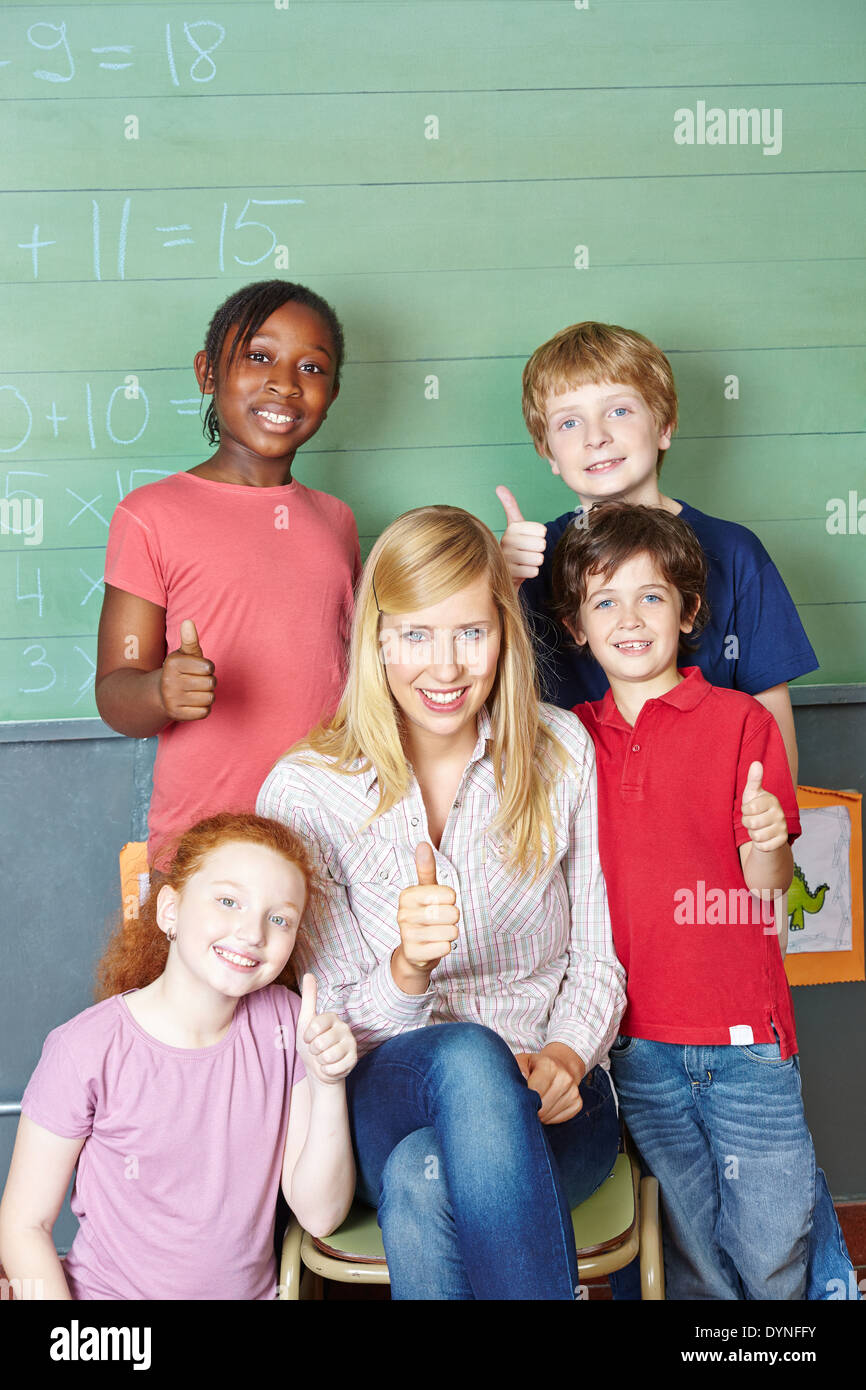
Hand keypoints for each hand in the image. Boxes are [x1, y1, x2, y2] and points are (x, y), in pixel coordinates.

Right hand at [160, 619, 216, 720]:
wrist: (160, 695)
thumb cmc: (180, 671)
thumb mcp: (184, 654)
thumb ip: (190, 639)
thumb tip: (188, 621)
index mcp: (173, 663)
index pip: (209, 667)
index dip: (208, 668)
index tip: (199, 668)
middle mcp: (169, 681)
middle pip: (211, 683)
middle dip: (209, 682)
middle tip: (198, 681)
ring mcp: (172, 699)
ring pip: (209, 698)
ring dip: (207, 695)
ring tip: (196, 692)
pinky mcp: (177, 715)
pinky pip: (205, 712)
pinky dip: (204, 708)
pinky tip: (194, 703)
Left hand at [296, 974, 356, 1083]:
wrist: (318, 1068)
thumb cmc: (310, 1044)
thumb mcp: (305, 1021)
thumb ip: (309, 998)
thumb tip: (309, 974)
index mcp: (332, 1017)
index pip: (315, 1025)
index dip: (307, 1036)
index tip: (308, 1038)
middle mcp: (344, 1027)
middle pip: (320, 1042)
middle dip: (314, 1050)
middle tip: (317, 1050)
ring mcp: (351, 1044)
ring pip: (328, 1056)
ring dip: (321, 1061)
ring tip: (324, 1057)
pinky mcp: (354, 1059)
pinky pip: (335, 1067)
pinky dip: (328, 1070)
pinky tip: (330, 1066)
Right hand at [395, 843, 458, 973]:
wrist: (413, 951)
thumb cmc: (424, 915)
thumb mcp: (426, 891)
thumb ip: (426, 869)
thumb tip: (422, 844)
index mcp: (407, 895)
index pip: (450, 894)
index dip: (451, 901)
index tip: (440, 904)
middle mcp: (403, 914)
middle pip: (452, 914)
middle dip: (453, 919)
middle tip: (440, 922)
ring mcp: (406, 935)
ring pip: (451, 932)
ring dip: (450, 934)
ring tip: (437, 933)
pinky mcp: (413, 954)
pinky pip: (445, 948)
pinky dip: (445, 948)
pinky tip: (434, 946)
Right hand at [496, 486, 546, 585]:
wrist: (502, 570)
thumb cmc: (513, 546)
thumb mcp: (513, 525)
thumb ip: (510, 506)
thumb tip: (499, 487)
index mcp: (512, 527)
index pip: (541, 530)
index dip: (539, 536)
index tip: (528, 539)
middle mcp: (507, 540)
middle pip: (541, 545)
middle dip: (537, 550)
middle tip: (527, 551)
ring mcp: (508, 558)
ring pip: (538, 558)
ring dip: (534, 562)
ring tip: (524, 561)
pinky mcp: (510, 573)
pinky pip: (534, 571)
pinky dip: (530, 572)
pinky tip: (521, 570)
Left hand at [514, 1043, 584, 1123]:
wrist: (562, 1064)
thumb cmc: (537, 1065)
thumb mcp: (523, 1060)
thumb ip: (517, 1068)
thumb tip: (518, 1081)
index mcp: (549, 1066)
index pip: (535, 1092)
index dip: (524, 1100)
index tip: (518, 1099)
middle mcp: (564, 1078)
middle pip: (542, 1107)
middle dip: (531, 1109)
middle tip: (526, 1104)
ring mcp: (573, 1091)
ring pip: (549, 1115)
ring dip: (540, 1115)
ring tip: (536, 1104)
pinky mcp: (578, 1103)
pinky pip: (560, 1119)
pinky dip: (550, 1118)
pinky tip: (546, 1108)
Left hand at [741, 761, 788, 852]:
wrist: (766, 828)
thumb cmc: (756, 808)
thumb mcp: (752, 794)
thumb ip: (754, 779)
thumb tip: (756, 763)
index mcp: (772, 800)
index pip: (748, 809)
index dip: (744, 811)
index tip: (749, 809)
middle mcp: (780, 813)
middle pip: (751, 823)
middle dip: (747, 823)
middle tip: (753, 820)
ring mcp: (783, 828)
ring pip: (756, 836)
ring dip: (753, 834)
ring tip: (758, 828)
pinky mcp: (782, 841)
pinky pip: (763, 846)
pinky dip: (759, 844)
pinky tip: (763, 837)